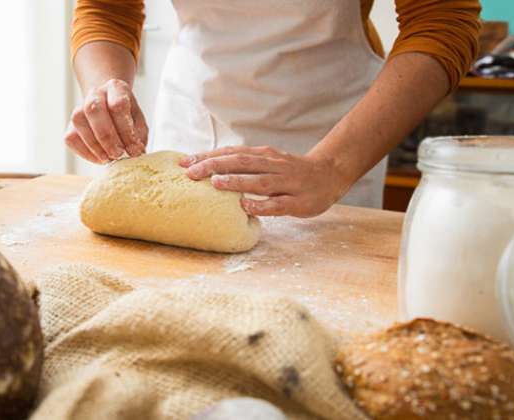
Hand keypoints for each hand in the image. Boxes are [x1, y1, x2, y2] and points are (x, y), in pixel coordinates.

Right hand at [65, 79, 148, 163]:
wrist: (110, 111)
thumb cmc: (126, 118)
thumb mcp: (139, 123)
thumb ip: (139, 136)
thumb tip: (136, 151)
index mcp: (116, 88)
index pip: (118, 105)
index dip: (126, 130)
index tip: (133, 148)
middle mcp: (95, 94)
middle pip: (94, 109)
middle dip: (107, 136)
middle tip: (118, 154)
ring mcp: (79, 107)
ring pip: (79, 122)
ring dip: (94, 145)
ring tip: (109, 158)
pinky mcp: (71, 125)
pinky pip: (71, 137)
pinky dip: (85, 152)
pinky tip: (99, 158)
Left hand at [180, 146, 350, 217]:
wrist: (330, 174)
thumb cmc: (289, 171)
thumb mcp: (266, 162)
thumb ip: (243, 164)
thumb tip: (208, 168)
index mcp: (263, 155)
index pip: (232, 153)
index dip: (208, 156)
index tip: (184, 162)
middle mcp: (273, 165)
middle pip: (241, 162)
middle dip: (215, 166)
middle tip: (191, 173)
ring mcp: (287, 183)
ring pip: (259, 181)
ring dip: (237, 182)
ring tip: (216, 183)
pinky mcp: (298, 201)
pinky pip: (278, 204)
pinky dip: (262, 205)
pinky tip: (246, 207)